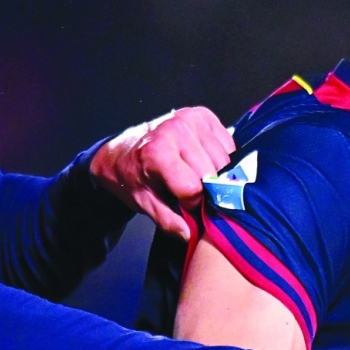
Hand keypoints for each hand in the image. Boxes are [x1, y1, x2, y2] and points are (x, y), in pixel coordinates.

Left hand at [90, 107, 235, 239]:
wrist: (122, 151)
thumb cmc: (133, 177)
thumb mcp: (143, 203)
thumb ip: (167, 220)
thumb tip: (191, 235)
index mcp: (157, 152)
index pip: (193, 187)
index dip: (191, 202)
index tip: (181, 201)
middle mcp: (175, 129)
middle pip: (212, 173)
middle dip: (204, 187)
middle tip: (187, 187)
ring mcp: (190, 118)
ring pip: (224, 159)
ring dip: (215, 171)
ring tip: (193, 171)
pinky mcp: (202, 113)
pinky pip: (227, 143)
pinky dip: (219, 155)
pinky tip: (201, 157)